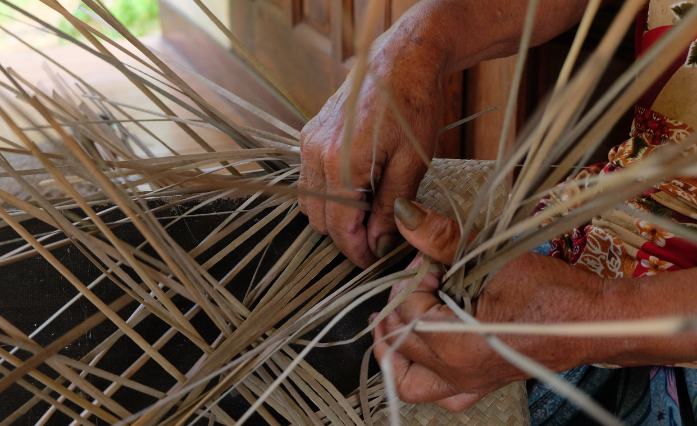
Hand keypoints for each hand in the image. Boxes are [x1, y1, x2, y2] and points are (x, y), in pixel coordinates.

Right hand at [298, 22, 446, 267]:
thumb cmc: (413, 106)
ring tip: (369, 219)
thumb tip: (380, 243)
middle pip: (319, 220)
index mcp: (339, 165)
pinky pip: (311, 180)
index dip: (358, 252)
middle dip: (346, 237)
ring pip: (311, 202)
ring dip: (335, 218)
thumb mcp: (412, 163)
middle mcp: (314, 155)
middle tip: (378, 243)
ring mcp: (308, 143)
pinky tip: (358, 192)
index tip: (376, 262)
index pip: (339, 229)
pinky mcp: (310, 135)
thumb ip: (391, 207)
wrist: (402, 60)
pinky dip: (330, 195)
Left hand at [372, 199, 603, 410]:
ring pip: (408, 380)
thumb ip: (442, 239)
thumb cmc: (555, 294)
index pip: (406, 312)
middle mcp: (458, 373)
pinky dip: (422, 372)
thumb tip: (406, 215)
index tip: (432, 261)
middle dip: (401, 304)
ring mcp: (470, 383)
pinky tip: (423, 349)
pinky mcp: (482, 383)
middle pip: (399, 343)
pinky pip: (439, 393)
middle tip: (420, 280)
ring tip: (397, 318)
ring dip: (395, 349)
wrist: (597, 320)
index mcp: (457, 347)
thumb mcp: (492, 259)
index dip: (412, 279)